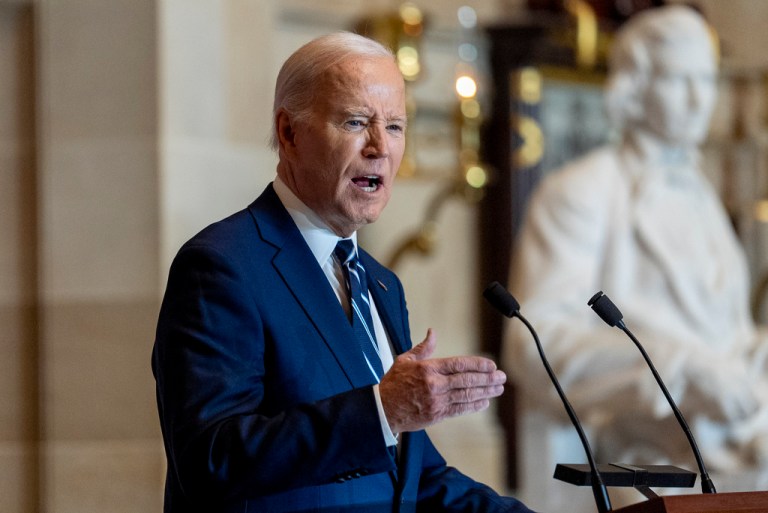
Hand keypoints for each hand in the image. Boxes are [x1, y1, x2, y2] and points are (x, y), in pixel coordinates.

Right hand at [379, 328, 506, 433]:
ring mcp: (437, 401)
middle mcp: (435, 385)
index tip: (491, 365)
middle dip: (487, 379)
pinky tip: (485, 402)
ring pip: (467, 395)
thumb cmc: (393, 384)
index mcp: (428, 368)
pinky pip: (460, 409)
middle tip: (502, 377)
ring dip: (486, 392)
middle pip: (467, 380)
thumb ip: (423, 347)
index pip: (459, 364)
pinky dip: (474, 406)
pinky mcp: (437, 415)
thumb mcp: (405, 360)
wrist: (382, 409)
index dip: (478, 365)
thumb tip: (432, 332)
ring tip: (498, 389)